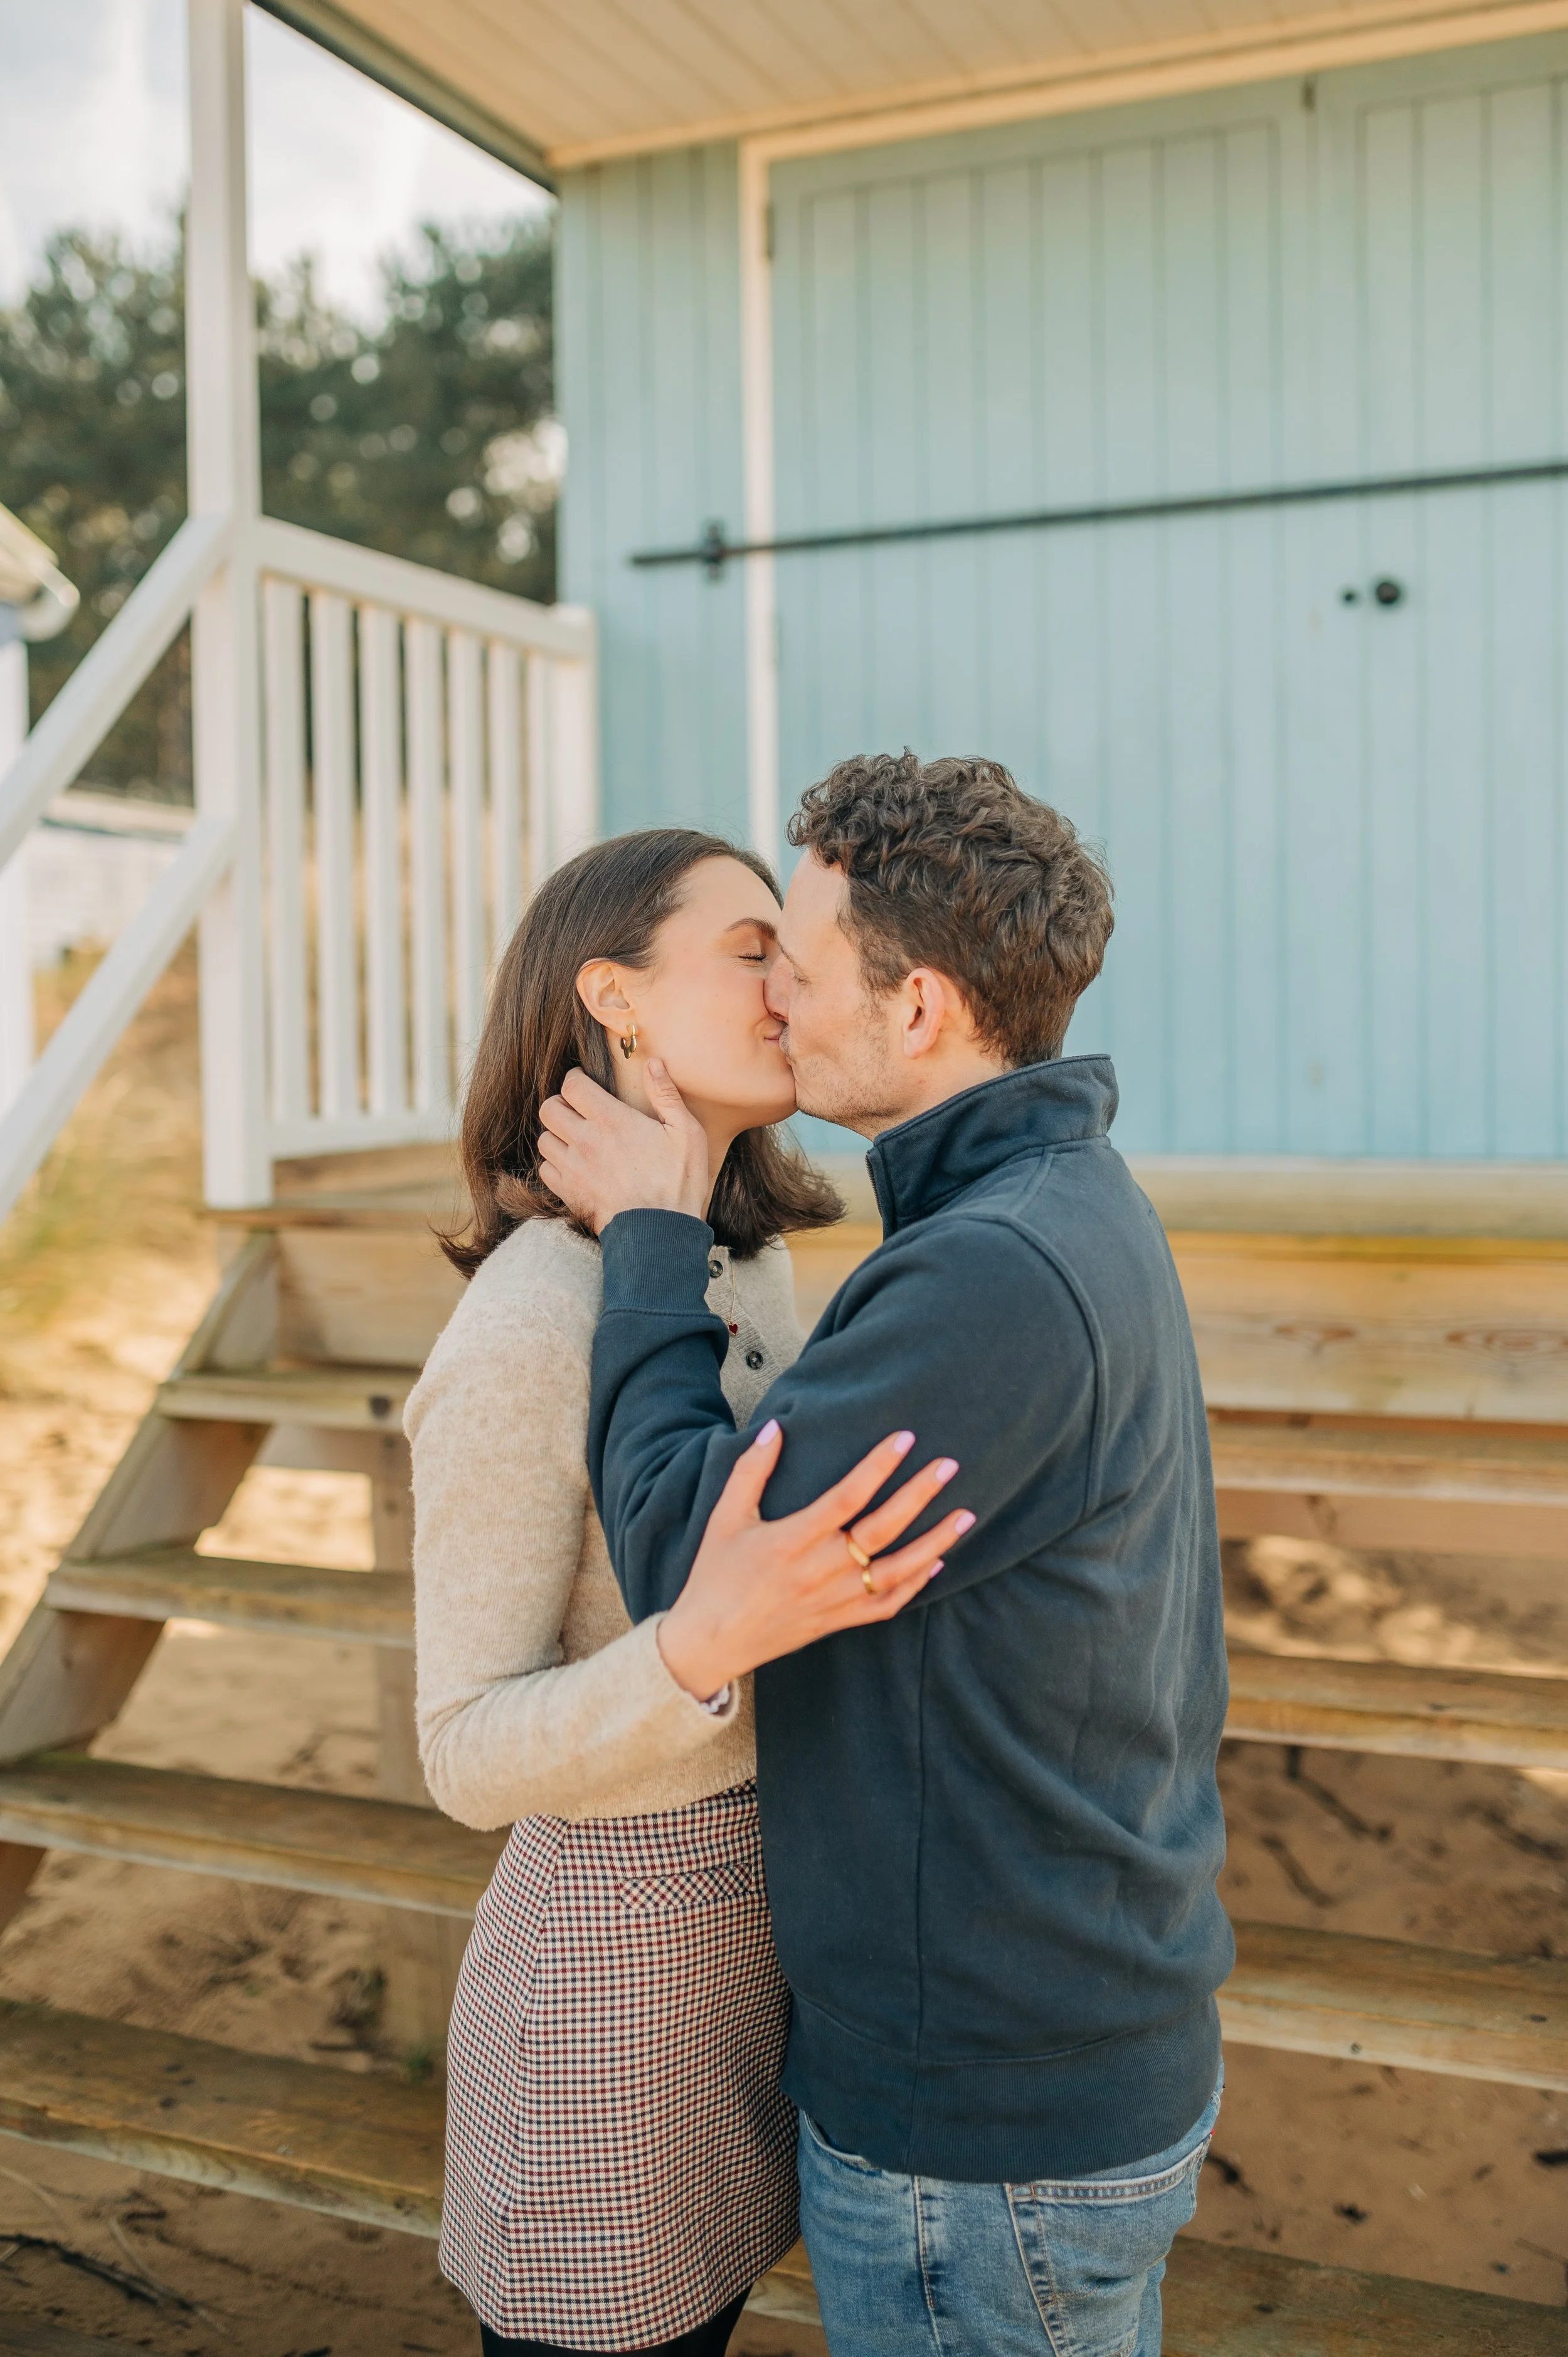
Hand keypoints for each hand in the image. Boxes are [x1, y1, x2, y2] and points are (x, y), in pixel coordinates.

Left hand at [538, 1061, 708, 1233]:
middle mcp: (584, 1140)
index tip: (585, 1084)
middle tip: (578, 1110)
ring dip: (557, 1135)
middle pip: (549, 1109)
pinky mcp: (569, 1192)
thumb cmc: (678, 1182)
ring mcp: (573, 1168)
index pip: (571, 1085)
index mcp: (611, 1119)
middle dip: (561, 1104)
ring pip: (544, 1139)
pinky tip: (574, 1165)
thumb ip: (666, 1094)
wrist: (660, 1233)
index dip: (575, 1079)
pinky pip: (546, 1169)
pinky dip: (555, 1164)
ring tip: (576, 1138)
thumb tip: (653, 1063)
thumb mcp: (685, 1133)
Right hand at [656, 1422, 974, 1698]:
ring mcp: (834, 1599)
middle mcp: (820, 1569)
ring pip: (898, 1570)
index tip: (906, 1438)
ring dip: (935, 1542)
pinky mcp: (838, 1621)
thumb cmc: (715, 1575)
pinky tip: (938, 1563)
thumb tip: (776, 1428)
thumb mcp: (725, 1517)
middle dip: (920, 1494)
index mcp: (793, 1539)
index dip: (879, 1465)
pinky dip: (916, 1585)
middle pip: (883, 1529)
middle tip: (950, 1465)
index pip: (848, 1495)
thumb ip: (751, 1471)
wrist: (709, 1642)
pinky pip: (887, 1605)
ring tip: (965, 1516)